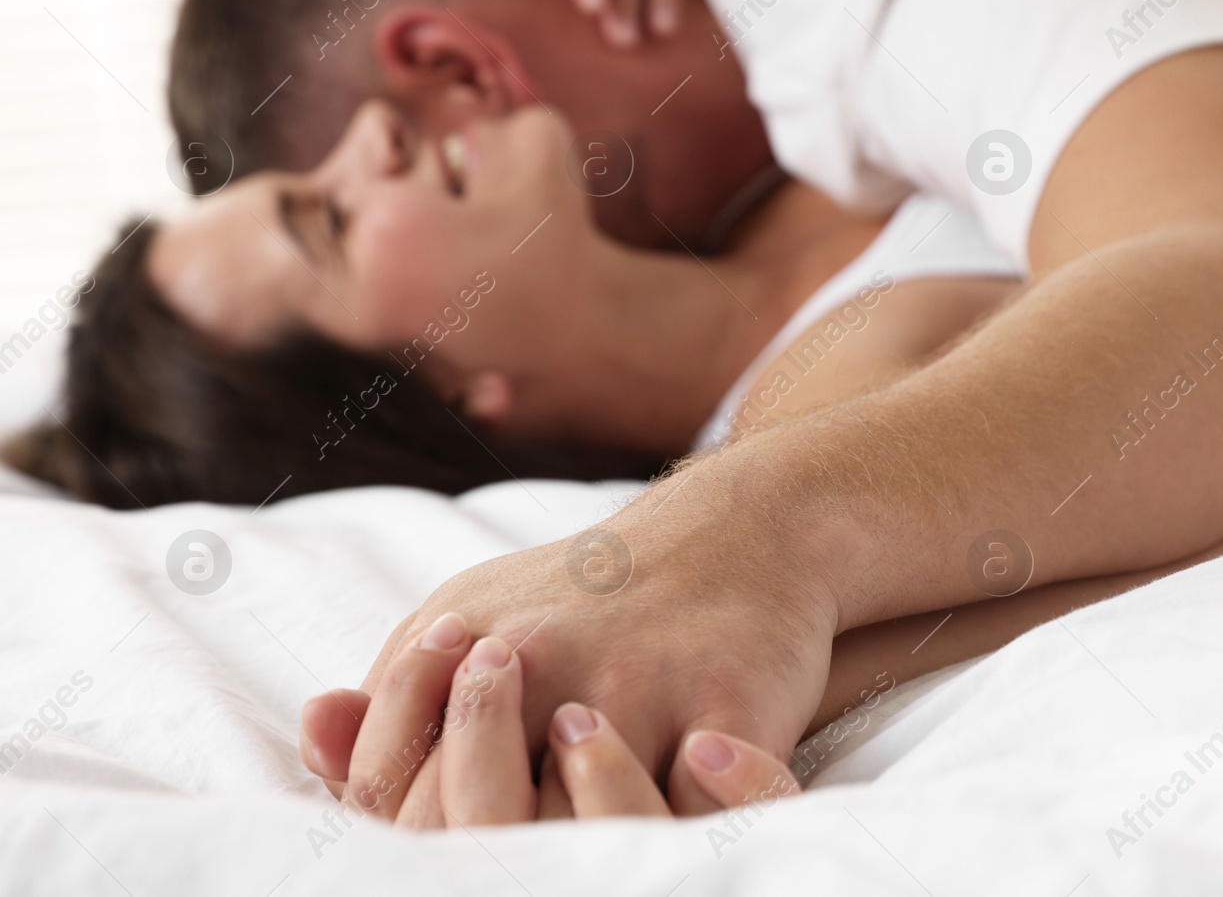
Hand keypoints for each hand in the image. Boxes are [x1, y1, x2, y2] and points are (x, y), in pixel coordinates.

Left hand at [301, 631, 801, 826]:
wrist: (743, 529)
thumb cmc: (596, 594)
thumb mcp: (479, 614)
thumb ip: (397, 689)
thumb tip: (315, 735)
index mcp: (463, 641)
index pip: (390, 787)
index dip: (404, 844)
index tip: (447, 846)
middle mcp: (541, 660)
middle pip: (473, 818)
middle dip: (487, 854)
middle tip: (516, 857)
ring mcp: (636, 686)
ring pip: (574, 827)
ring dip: (574, 851)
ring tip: (581, 851)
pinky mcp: (726, 706)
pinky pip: (690, 812)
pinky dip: (668, 836)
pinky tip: (661, 829)